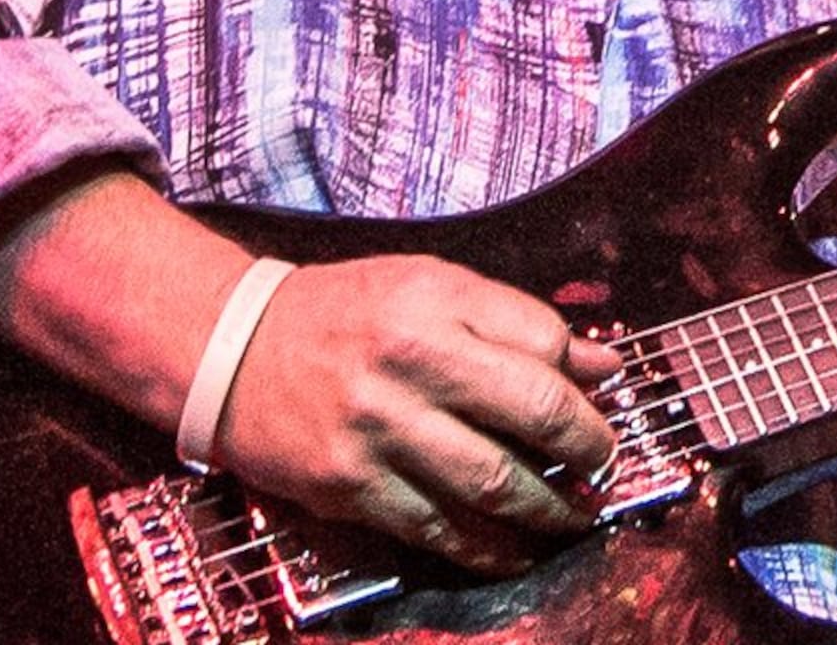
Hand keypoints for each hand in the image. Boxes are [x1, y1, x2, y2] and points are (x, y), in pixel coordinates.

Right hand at [212, 254, 625, 574]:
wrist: (230, 352)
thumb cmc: (342, 314)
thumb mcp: (428, 286)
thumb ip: (513, 320)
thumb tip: (601, 365)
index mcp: (436, 301)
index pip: (544, 340)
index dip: (584, 376)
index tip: (600, 402)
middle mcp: (411, 363)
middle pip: (535, 411)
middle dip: (590, 447)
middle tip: (606, 466)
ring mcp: (379, 430)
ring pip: (494, 482)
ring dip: (550, 509)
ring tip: (576, 516)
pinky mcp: (350, 486)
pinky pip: (436, 528)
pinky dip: (486, 548)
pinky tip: (513, 551)